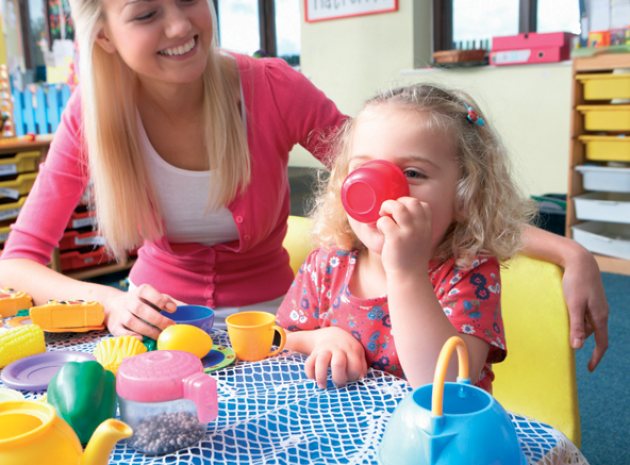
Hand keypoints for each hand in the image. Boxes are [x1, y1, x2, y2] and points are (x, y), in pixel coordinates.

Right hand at [103, 284, 178, 338]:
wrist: (114, 304)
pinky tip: (143, 339)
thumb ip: (167, 301)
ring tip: (161, 336)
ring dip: (148, 330)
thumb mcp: (153, 296)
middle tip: (170, 327)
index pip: (147, 292)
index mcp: (140, 291)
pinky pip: (121, 332)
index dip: (160, 300)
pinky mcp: (115, 327)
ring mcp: (120, 314)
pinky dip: (132, 336)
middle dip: (158, 319)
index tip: (173, 309)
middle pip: (140, 309)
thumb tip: (183, 308)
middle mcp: (129, 301)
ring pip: (132, 322)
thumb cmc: (142, 302)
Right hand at [304, 327, 367, 388]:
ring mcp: (325, 349)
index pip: (355, 367)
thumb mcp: (358, 353)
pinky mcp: (314, 352)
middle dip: (338, 378)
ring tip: (322, 386)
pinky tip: (313, 379)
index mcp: (352, 349)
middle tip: (339, 383)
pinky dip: (310, 373)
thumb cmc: (348, 350)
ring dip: (321, 376)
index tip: (350, 378)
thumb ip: (361, 366)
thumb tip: (360, 378)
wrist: (332, 335)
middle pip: (338, 363)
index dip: (353, 377)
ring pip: (321, 361)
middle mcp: (338, 348)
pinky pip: (309, 363)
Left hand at [377, 197, 431, 273]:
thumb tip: (402, 214)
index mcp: (426, 226)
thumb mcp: (421, 240)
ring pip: (398, 207)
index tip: (402, 211)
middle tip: (389, 212)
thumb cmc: (411, 258)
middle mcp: (420, 227)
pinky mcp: (396, 239)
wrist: (409, 277)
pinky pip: (384, 221)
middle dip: (397, 202)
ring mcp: (408, 232)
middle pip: (411, 201)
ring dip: (387, 207)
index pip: (423, 205)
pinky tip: (381, 231)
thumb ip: (417, 227)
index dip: (410, 204)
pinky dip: (380, 223)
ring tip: (382, 215)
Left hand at [562, 248, 608, 370]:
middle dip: (579, 337)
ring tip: (561, 318)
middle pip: (592, 333)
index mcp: (600, 317)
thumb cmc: (575, 282)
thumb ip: (576, 326)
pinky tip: (565, 310)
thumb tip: (577, 347)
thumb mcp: (573, 305)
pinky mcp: (591, 298)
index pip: (602, 343)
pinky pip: (584, 313)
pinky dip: (576, 316)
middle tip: (562, 339)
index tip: (589, 369)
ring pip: (587, 322)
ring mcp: (597, 305)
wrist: (580, 260)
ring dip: (576, 325)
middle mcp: (601, 312)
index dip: (596, 357)